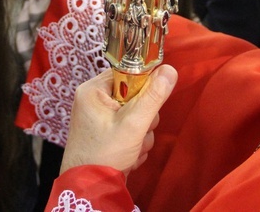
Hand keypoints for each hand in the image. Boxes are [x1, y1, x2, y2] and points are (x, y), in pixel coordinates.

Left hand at [60, 65, 177, 175]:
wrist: (90, 188)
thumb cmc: (105, 154)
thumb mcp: (133, 124)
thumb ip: (153, 97)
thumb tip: (170, 70)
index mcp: (93, 90)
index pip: (127, 73)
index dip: (142, 88)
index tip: (147, 106)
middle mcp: (94, 101)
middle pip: (134, 95)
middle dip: (143, 118)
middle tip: (137, 132)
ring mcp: (99, 117)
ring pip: (135, 114)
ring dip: (141, 133)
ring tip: (132, 147)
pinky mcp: (106, 132)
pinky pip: (130, 128)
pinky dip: (134, 141)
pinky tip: (128, 154)